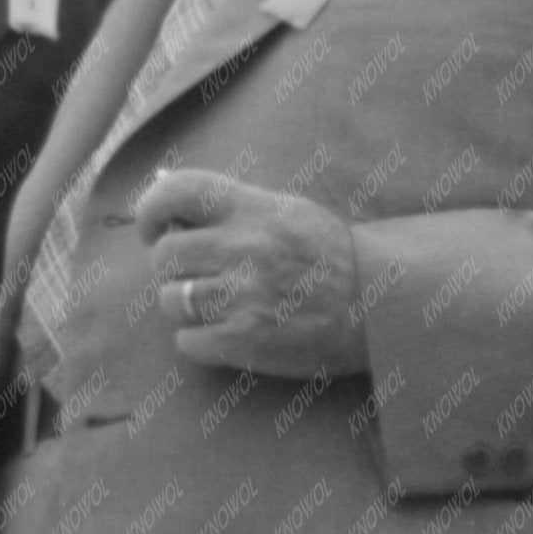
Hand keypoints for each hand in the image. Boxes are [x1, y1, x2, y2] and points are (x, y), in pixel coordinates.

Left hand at [136, 166, 367, 378]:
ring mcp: (242, 295)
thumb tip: (167, 200)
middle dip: (171, 269)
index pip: (177, 191)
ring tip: (216, 307)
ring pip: (170, 300)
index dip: (152, 209)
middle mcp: (243, 247)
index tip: (155, 228)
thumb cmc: (331, 257)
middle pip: (165, 255)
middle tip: (194, 276)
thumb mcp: (288, 212)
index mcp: (253, 209)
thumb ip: (232, 206)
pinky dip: (198, 342)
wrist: (379, 307)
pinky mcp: (244, 340)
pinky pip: (186, 342)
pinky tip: (225, 335)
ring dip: (185, 307)